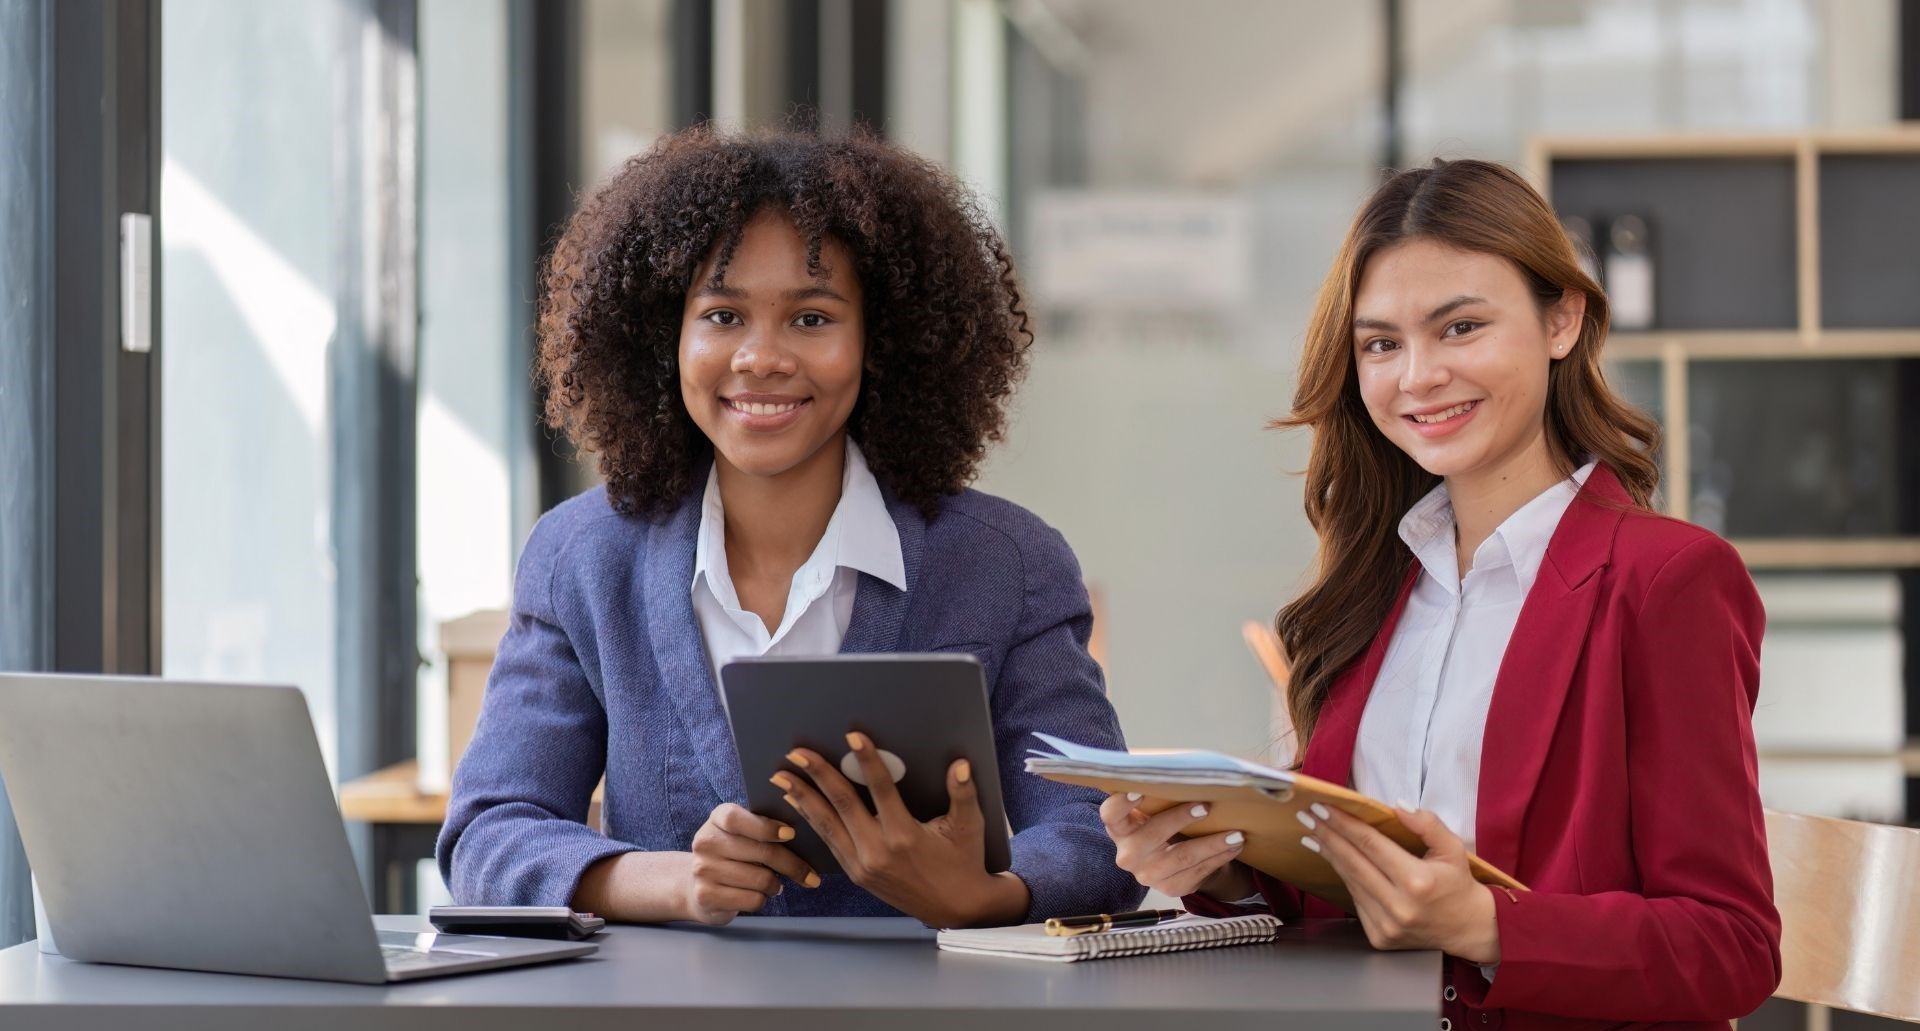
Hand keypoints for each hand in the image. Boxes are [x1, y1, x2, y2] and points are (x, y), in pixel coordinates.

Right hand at [681, 802, 818, 925]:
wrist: (699, 886)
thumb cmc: (734, 855)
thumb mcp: (743, 834)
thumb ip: (765, 828)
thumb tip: (807, 836)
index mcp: (717, 818)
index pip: (737, 818)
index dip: (766, 827)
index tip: (792, 835)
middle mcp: (706, 842)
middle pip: (761, 852)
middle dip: (792, 865)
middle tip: (811, 875)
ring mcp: (702, 870)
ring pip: (761, 879)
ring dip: (775, 885)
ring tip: (774, 884)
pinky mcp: (706, 896)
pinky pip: (752, 900)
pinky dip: (762, 900)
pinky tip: (758, 895)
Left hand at [777, 732, 1028, 927]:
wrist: (955, 909)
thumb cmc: (964, 862)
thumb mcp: (968, 828)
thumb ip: (963, 794)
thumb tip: (960, 764)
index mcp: (905, 836)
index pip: (881, 790)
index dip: (867, 761)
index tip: (852, 737)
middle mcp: (878, 851)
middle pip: (842, 804)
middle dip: (817, 776)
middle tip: (796, 752)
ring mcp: (863, 865)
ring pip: (827, 825)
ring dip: (802, 798)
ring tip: (782, 777)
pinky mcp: (856, 874)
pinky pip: (829, 842)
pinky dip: (811, 821)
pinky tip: (797, 805)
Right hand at [1101, 793, 1251, 899]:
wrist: (1175, 858)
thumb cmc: (1165, 821)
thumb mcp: (1156, 807)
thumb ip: (1160, 791)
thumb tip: (1183, 767)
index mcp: (1119, 827)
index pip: (1111, 813)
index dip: (1122, 802)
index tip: (1140, 789)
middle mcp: (1128, 854)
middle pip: (1152, 835)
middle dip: (1180, 819)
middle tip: (1205, 806)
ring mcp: (1147, 875)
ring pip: (1182, 857)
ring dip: (1212, 844)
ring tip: (1235, 833)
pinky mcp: (1170, 888)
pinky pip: (1198, 872)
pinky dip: (1219, 858)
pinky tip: (1233, 846)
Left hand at [1303, 802, 1499, 963]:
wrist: (1468, 928)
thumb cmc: (1458, 884)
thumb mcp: (1452, 848)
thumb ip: (1427, 824)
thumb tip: (1398, 806)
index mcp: (1417, 881)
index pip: (1370, 845)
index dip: (1343, 824)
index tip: (1322, 807)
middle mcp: (1399, 906)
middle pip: (1352, 862)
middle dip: (1327, 836)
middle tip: (1307, 816)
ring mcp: (1387, 924)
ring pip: (1351, 881)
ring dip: (1330, 856)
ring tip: (1314, 835)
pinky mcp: (1379, 937)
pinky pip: (1356, 900)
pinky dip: (1346, 878)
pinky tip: (1337, 861)